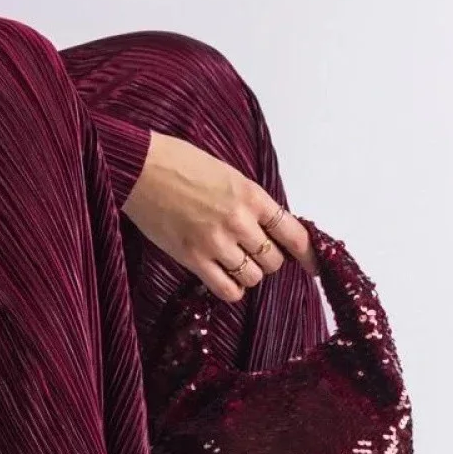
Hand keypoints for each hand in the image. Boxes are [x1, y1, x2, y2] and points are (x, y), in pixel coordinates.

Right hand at [123, 131, 317, 301]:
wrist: (138, 167)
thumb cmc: (179, 163)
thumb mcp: (227, 174)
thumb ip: (250, 202)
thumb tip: (269, 229)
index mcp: (251, 195)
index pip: (293, 233)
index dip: (308, 254)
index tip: (313, 266)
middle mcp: (239, 220)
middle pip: (273, 260)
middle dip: (267, 259)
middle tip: (251, 251)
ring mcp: (216, 242)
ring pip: (253, 277)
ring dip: (247, 273)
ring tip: (232, 260)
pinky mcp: (192, 258)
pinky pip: (227, 289)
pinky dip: (231, 288)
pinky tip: (223, 276)